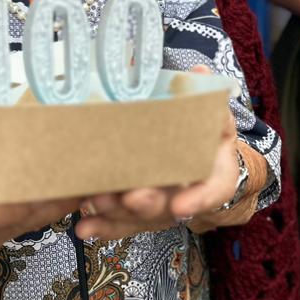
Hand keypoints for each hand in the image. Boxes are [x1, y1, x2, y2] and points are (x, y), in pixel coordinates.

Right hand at [0, 63, 82, 250]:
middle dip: (55, 194)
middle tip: (85, 164)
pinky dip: (54, 202)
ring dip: (62, 199)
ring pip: (33, 223)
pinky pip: (32, 221)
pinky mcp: (0, 234)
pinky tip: (76, 180)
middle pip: (21, 219)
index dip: (21, 200)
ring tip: (91, 169)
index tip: (49, 176)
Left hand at [75, 68, 248, 240]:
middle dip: (146, 203)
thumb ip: (205, 99)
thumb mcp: (211, 115)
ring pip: (139, 217)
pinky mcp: (138, 215)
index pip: (213, 190)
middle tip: (129, 196)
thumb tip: (199, 72)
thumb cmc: (203, 135)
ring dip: (116, 213)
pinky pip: (120, 223)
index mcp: (215, 173)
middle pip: (168, 206)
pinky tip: (84, 228)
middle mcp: (188, 195)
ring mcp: (161, 207)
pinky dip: (103, 226)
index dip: (198, 200)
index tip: (181, 206)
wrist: (199, 160)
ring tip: (95, 203)